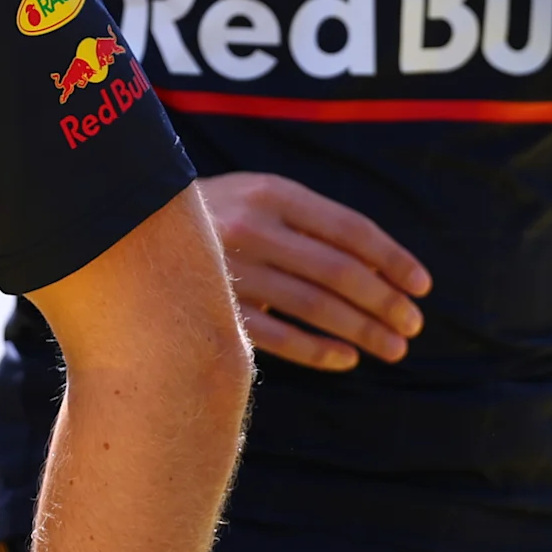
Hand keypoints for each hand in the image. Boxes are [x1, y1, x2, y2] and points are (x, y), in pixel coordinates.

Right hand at [193, 171, 430, 370]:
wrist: (129, 230)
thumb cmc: (215, 216)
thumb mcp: (256, 197)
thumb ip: (308, 224)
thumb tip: (381, 266)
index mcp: (272, 193)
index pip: (349, 228)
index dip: (393, 258)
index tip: (423, 286)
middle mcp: (252, 227)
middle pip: (337, 271)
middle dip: (384, 301)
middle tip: (415, 325)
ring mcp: (229, 270)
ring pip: (313, 306)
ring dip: (361, 330)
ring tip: (394, 348)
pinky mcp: (211, 309)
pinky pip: (276, 337)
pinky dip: (317, 351)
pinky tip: (346, 359)